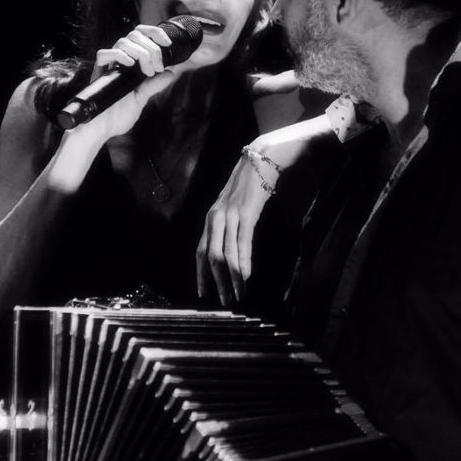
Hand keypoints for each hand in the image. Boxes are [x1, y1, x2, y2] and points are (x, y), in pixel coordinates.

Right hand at [68, 25, 177, 143]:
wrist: (101, 129)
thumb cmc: (117, 115)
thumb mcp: (140, 99)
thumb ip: (153, 86)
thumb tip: (171, 73)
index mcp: (131, 63)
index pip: (142, 36)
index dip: (155, 33)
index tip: (168, 43)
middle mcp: (119, 60)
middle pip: (135, 34)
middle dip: (151, 48)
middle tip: (157, 68)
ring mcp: (108, 65)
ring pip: (123, 41)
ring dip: (140, 52)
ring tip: (147, 71)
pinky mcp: (98, 72)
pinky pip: (104, 54)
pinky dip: (119, 55)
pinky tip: (129, 64)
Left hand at [196, 149, 276, 304]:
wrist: (260, 158)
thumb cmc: (249, 185)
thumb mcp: (233, 206)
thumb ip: (228, 225)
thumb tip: (229, 249)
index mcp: (211, 218)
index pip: (200, 251)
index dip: (200, 274)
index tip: (203, 293)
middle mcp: (215, 218)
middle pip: (211, 257)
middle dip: (217, 282)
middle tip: (224, 301)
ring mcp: (230, 215)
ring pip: (225, 253)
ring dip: (232, 278)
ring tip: (237, 295)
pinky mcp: (246, 213)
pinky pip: (242, 243)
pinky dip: (243, 262)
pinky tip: (246, 277)